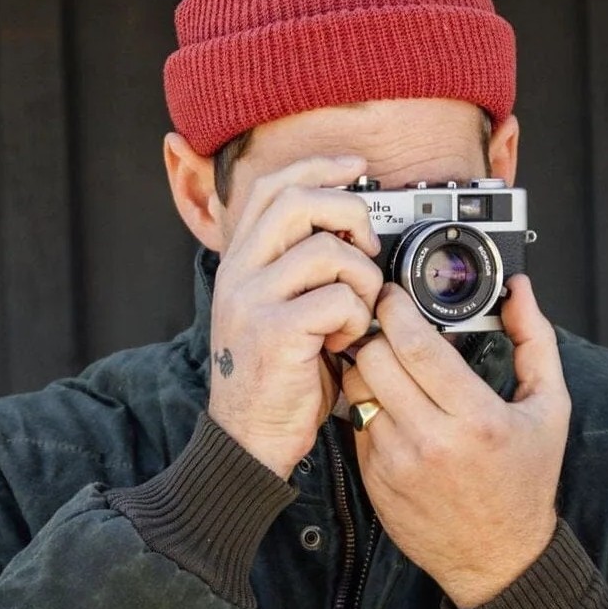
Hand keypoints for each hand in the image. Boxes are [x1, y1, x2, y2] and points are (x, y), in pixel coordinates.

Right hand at [207, 155, 385, 477]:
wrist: (249, 441)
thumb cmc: (276, 381)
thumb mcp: (280, 313)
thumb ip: (302, 273)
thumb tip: (352, 233)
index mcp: (241, 263)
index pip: (274, 188)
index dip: (319, 167)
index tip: (356, 167)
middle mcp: (240, 274)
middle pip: (299, 201)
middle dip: (350, 214)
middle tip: (367, 248)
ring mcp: (253, 301)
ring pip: (327, 251)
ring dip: (361, 280)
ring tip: (357, 314)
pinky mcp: (275, 332)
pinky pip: (338, 299)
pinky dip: (356, 318)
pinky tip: (346, 342)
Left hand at [339, 274, 569, 608]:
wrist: (497, 557)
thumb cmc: (525, 482)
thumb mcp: (549, 408)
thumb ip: (535, 341)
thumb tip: (520, 290)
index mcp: (477, 419)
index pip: (416, 346)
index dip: (396, 309)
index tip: (393, 294)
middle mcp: (432, 441)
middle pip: (375, 358)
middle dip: (376, 331)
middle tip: (384, 321)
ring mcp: (397, 462)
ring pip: (357, 387)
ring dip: (365, 365)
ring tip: (385, 360)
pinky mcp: (375, 478)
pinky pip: (355, 421)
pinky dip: (366, 402)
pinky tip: (389, 401)